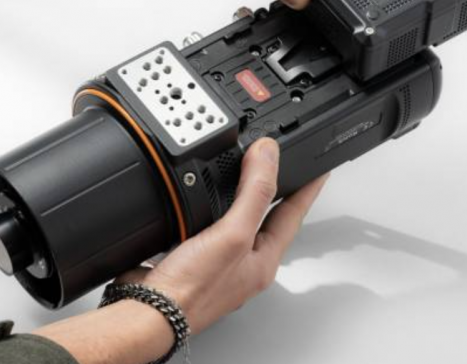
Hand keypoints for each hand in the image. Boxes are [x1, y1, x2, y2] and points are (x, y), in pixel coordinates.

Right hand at [117, 138, 328, 333]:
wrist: (148, 313)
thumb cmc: (192, 289)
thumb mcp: (233, 234)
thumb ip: (254, 192)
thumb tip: (268, 154)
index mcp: (263, 260)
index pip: (294, 215)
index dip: (307, 189)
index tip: (318, 170)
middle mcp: (243, 263)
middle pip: (267, 220)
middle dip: (277, 195)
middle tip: (287, 174)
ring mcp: (218, 263)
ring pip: (237, 222)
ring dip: (242, 200)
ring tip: (250, 183)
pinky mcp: (193, 259)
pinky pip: (209, 226)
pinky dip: (210, 209)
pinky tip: (203, 203)